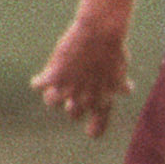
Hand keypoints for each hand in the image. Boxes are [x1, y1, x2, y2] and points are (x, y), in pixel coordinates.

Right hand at [32, 17, 132, 137]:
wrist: (101, 32)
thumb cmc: (113, 49)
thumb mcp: (120, 69)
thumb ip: (119, 84)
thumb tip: (127, 90)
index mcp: (103, 99)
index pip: (99, 126)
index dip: (94, 130)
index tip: (90, 131)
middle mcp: (85, 98)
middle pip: (72, 114)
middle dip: (71, 105)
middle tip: (72, 93)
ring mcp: (69, 87)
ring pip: (52, 102)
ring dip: (52, 94)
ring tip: (54, 85)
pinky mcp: (55, 74)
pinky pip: (38, 85)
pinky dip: (38, 82)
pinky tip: (39, 78)